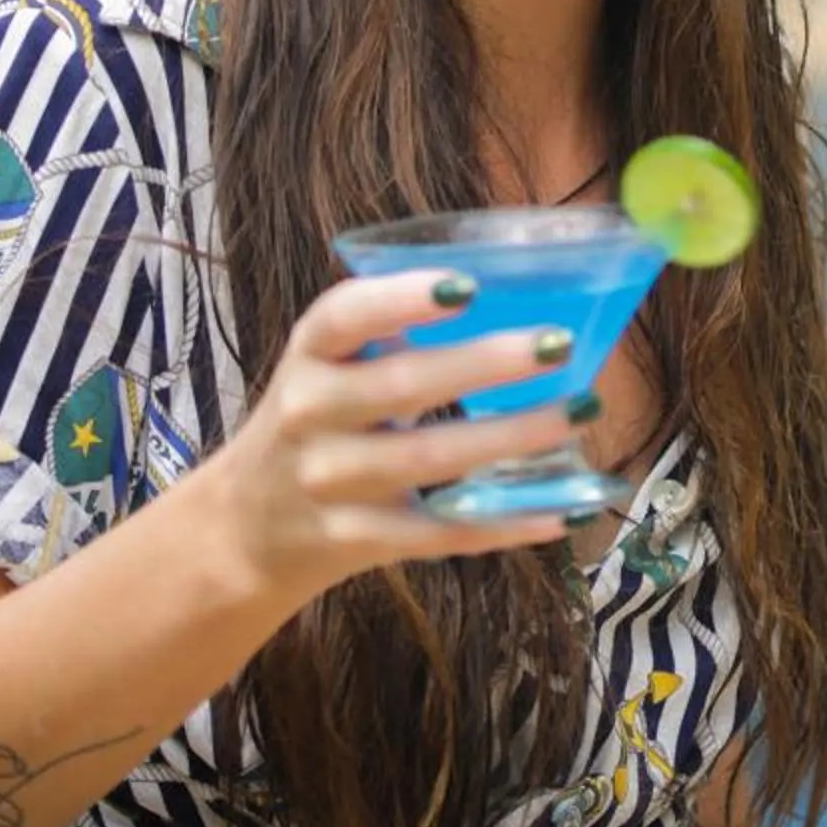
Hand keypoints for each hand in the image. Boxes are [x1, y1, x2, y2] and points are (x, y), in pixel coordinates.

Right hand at [198, 270, 582, 603]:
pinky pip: (441, 533)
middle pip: (400, 386)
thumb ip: (392, 334)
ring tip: (580, 412)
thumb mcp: (328, 368)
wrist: (247, 528)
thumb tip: (515, 301)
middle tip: (558, 344)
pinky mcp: (356, 539)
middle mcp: (310, 414)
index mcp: (309, 355)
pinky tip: (563, 509)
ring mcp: (330, 483)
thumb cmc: (316, 424)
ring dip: (513, 436)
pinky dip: (505, 523)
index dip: (401, 299)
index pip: (343, 317)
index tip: (467, 286)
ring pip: (431, 460)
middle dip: (485, 364)